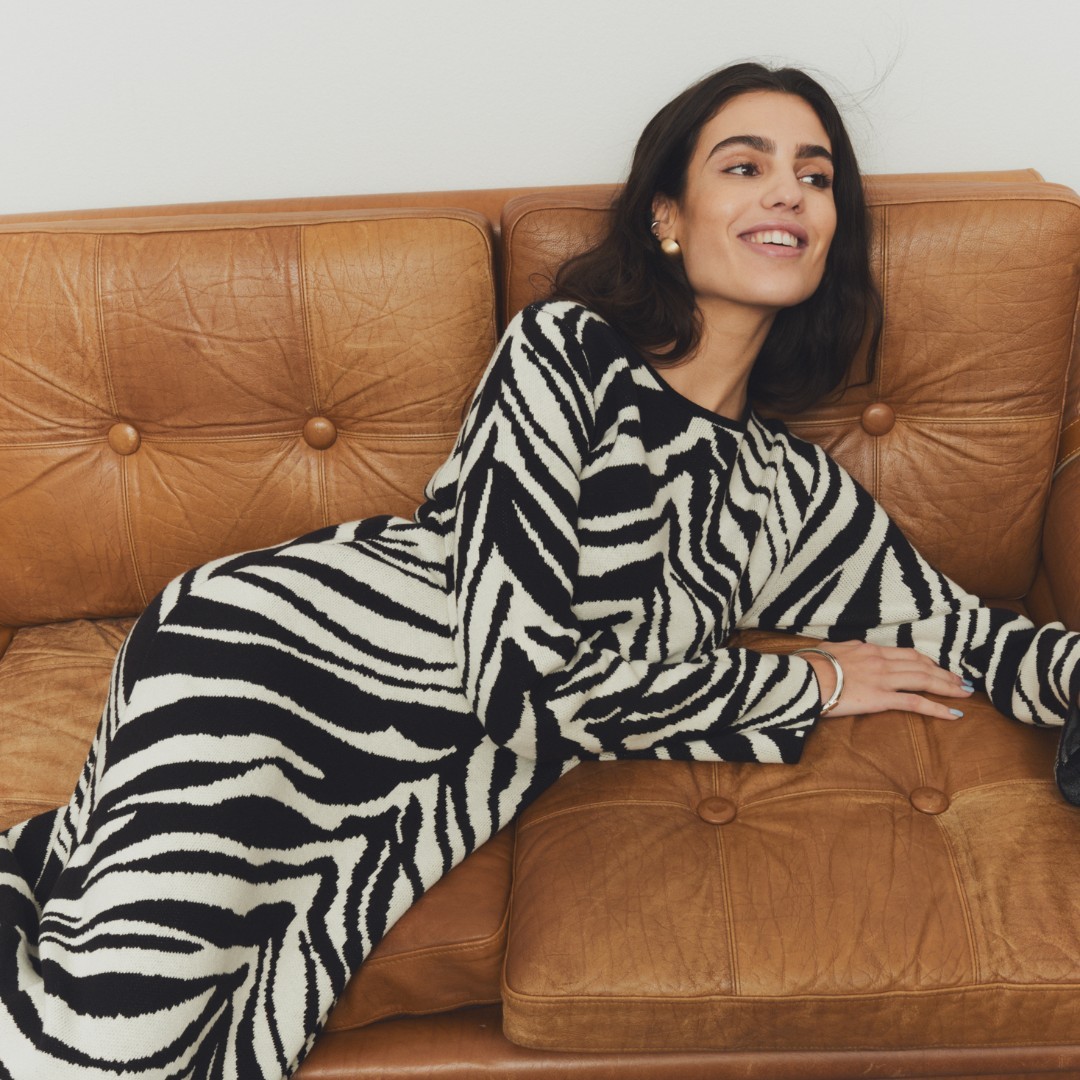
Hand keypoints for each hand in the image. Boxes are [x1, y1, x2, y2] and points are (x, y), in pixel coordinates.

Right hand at [799, 641, 972, 719]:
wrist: (803, 677)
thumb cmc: (809, 665)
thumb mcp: (831, 650)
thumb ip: (847, 651)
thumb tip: (850, 652)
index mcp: (869, 649)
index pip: (906, 653)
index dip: (927, 660)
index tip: (939, 666)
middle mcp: (881, 661)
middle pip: (921, 665)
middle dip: (944, 673)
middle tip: (962, 681)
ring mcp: (883, 679)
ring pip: (924, 680)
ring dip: (948, 687)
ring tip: (964, 693)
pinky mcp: (880, 698)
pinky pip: (915, 702)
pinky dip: (937, 708)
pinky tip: (953, 714)